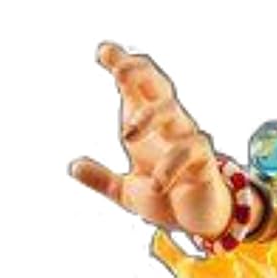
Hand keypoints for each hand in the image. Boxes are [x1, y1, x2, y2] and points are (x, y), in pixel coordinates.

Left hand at [69, 43, 232, 237]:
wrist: (197, 224)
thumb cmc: (166, 198)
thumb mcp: (126, 193)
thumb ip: (101, 179)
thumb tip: (73, 167)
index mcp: (148, 124)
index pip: (136, 85)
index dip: (121, 63)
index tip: (102, 52)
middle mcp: (167, 125)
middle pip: (157, 82)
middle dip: (138, 72)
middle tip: (117, 74)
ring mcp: (187, 138)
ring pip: (170, 109)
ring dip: (148, 117)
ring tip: (126, 138)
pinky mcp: (204, 159)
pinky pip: (190, 149)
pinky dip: (171, 165)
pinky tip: (157, 185)